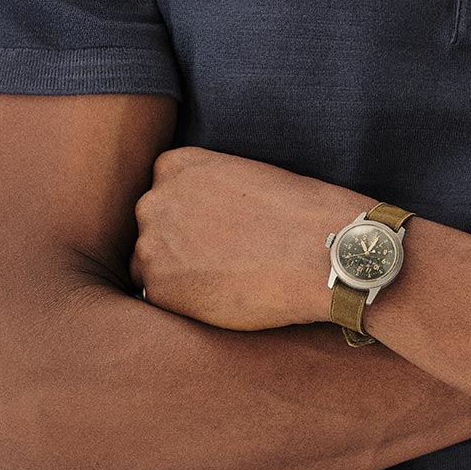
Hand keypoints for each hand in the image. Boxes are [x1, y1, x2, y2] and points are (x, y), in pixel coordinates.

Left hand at [130, 146, 361, 329]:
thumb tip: (201, 214)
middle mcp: (153, 201)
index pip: (164, 193)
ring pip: (149, 265)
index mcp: (174, 166)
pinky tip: (221, 297)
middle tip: (220, 259)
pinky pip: (160, 299)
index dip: (190, 216)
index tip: (215, 230)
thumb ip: (208, 189)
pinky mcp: (160, 289)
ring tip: (224, 280)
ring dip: (177, 274)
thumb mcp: (244, 176)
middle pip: (153, 228)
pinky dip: (185, 303)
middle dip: (179, 243)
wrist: (321, 254)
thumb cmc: (298, 213)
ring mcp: (152, 245)